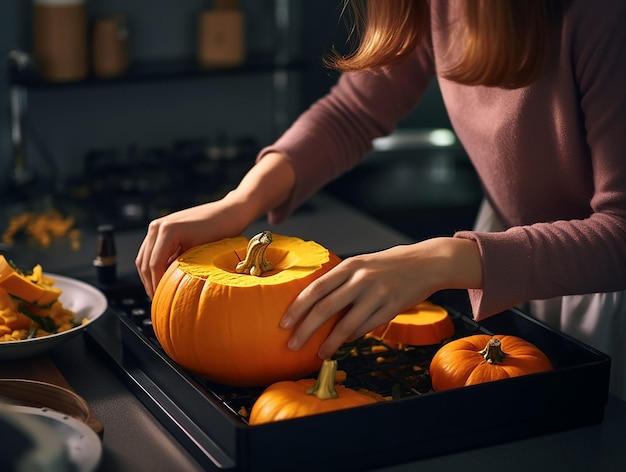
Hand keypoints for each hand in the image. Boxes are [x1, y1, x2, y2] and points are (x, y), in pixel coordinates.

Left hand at [135, 151, 295, 297]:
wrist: (233, 214)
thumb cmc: (219, 232)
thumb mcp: (192, 249)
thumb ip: (178, 260)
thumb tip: (167, 286)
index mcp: (159, 232)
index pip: (145, 263)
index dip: (149, 283)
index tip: (158, 298)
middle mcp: (156, 227)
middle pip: (143, 264)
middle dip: (149, 285)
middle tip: (160, 302)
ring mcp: (162, 227)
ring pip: (148, 264)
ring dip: (153, 283)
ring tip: (165, 298)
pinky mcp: (172, 229)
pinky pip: (158, 260)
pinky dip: (160, 276)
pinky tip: (171, 288)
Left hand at [280, 237, 481, 358]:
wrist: (427, 262)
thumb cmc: (389, 264)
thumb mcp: (362, 263)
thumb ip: (341, 280)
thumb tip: (315, 302)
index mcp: (349, 265)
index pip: (316, 288)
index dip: (297, 307)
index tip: (283, 323)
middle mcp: (361, 278)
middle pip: (325, 308)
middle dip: (305, 329)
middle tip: (292, 345)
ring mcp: (377, 294)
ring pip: (346, 324)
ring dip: (330, 342)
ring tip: (318, 353)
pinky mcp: (392, 307)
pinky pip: (367, 327)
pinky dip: (352, 336)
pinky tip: (344, 342)